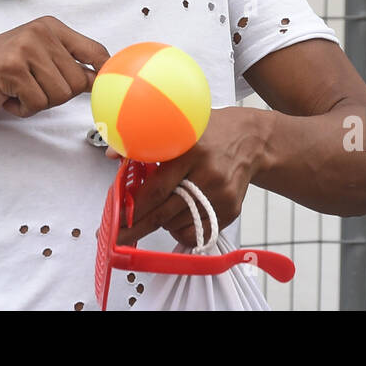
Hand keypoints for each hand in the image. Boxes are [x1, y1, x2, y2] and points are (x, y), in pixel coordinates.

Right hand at [0, 15, 110, 119]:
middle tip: (31, 88)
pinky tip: (6, 96)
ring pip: (61, 95)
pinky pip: (38, 104)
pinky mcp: (12, 69)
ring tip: (17, 90)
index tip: (100, 88)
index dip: (101, 76)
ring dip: (39, 102)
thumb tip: (104, 78)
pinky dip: (23, 109)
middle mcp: (40, 32)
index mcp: (50, 26)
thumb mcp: (36, 56)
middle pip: (79, 82)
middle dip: (58, 95)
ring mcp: (26, 49)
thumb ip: (67, 62)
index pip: (96, 51)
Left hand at [113, 106, 271, 247]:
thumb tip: (113, 153)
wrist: (252, 140)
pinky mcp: (231, 209)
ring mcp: (221, 195)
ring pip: (179, 224)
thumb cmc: (211, 133)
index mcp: (191, 151)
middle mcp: (208, 175)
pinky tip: (177, 217)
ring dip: (161, 224)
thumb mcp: (180, 128)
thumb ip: (146, 143)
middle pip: (166, 212)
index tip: (118, 218)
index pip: (158, 188)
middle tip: (118, 237)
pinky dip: (181, 230)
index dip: (135, 207)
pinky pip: (199, 232)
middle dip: (138, 227)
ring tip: (156, 212)